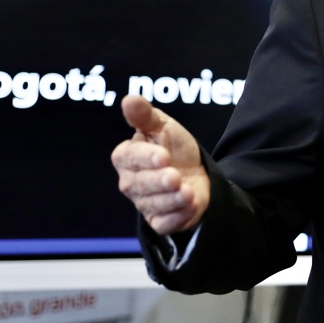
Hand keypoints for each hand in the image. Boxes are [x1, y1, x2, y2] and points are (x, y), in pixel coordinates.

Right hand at [111, 95, 210, 234]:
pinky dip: (178, 216)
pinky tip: (191, 204)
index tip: (163, 155)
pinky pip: (164, 223)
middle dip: (159, 181)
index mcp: (127, 157)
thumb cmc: (174, 147)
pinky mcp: (159, 220)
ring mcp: (144, 203)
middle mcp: (131, 182)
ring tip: (188, 192)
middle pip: (140, 184)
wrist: (196, 171)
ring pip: (153, 205)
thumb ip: (145, 116)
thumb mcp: (163, 126)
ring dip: (172, 199)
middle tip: (175, 176)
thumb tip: (129, 99)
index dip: (145, 157)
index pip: (128, 158)